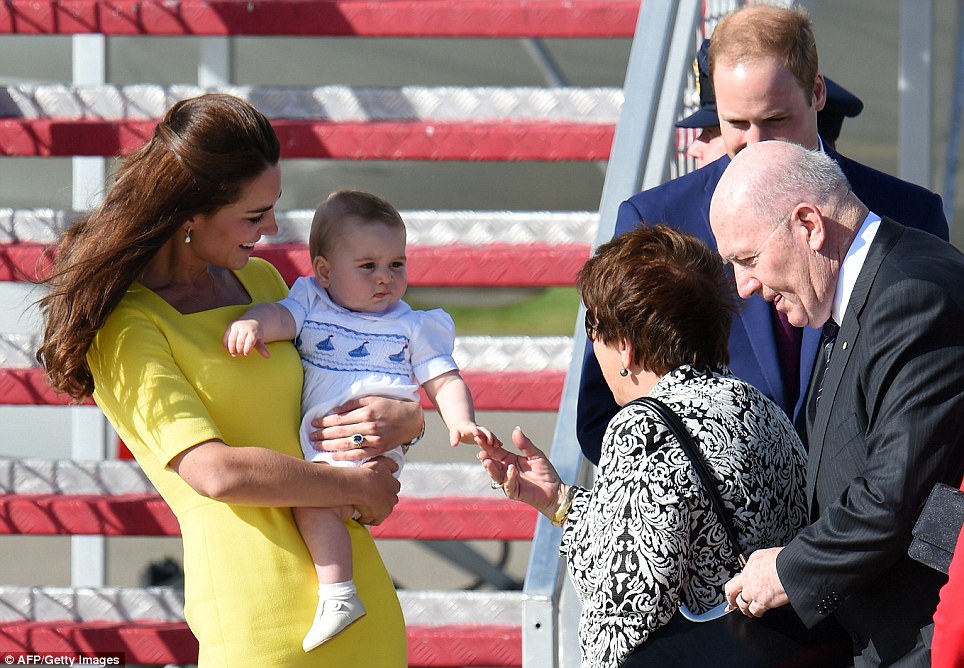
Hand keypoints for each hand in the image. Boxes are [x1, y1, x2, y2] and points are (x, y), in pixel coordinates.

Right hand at [223, 320, 269, 357]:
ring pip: (232, 339)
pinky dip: (225, 343)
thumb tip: (268, 357)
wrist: (251, 321)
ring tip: (234, 354)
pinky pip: (226, 336)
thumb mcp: (260, 340)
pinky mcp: (230, 327)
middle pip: (240, 341)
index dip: (247, 349)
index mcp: (253, 331)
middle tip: (240, 354)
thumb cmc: (256, 333)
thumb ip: (262, 348)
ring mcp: (236, 326)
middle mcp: (244, 328)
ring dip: (231, 348)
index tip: (246, 354)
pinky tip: (227, 349)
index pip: (250, 341)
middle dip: (239, 349)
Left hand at [308, 396, 423, 460]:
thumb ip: (352, 404)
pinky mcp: (378, 449)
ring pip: (346, 444)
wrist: (410, 420)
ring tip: (316, 446)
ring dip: (329, 446)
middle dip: (323, 434)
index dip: (324, 422)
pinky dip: (345, 456)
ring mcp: (373, 439)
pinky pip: (358, 454)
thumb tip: (335, 410)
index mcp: (366, 412)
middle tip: (310, 436)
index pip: (339, 418)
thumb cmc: (390, 407)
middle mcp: (368, 426)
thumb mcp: (371, 399)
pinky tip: (333, 455)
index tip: (313, 423)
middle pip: (340, 432)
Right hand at [351, 456, 400, 524]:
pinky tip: (360, 515)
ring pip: (381, 512)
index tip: (378, 489)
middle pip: (389, 502)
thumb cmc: (368, 472)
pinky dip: (367, 519)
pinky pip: (373, 521)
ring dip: (375, 511)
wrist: (360, 485)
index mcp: (394, 485)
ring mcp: (386, 509)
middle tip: (370, 499)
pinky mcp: (377, 517)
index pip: (394, 488)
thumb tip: (396, 468)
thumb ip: (390, 464)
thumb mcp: (381, 462)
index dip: (386, 488)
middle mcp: (393, 498)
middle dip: (382, 501)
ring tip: (364, 508)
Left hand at [450, 421, 500, 448]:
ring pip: (490, 435)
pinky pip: (492, 438)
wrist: (464, 426)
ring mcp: (483, 432)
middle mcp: (478, 429)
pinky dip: (496, 441)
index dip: (474, 430)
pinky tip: (501, 445)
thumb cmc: (457, 430)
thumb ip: (454, 438)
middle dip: (488, 435)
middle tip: (491, 442)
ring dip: (494, 440)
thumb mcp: (454, 433)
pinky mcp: (485, 436)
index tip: (476, 433)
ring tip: (498, 446)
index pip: (472, 428)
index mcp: (469, 427)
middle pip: (484, 431)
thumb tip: (454, 444)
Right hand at [478, 426, 563, 517]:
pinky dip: (509, 477)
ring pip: (496, 476)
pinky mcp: (515, 492)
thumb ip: (525, 444)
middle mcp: (506, 471)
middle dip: (485, 458)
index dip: (487, 445)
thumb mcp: (535, 454)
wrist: (555, 490)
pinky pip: (509, 485)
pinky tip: (510, 469)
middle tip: (480, 451)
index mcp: (509, 460)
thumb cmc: (545, 472)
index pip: (495, 452)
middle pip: (492, 464)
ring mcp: (509, 482)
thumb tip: (516, 429)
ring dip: (491, 469)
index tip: (479, 437)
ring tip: (487, 461)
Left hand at [724, 547, 788, 616]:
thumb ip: (761, 562)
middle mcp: (748, 580)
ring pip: (742, 604)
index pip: (736, 577)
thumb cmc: (784, 560)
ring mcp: (753, 592)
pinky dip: (756, 613)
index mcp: (749, 566)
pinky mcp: (762, 602)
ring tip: (746, 612)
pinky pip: (755, 611)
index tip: (733, 589)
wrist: (791, 569)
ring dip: (744, 609)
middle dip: (731, 599)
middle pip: (731, 592)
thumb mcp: (767, 554)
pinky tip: (758, 614)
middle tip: (732, 604)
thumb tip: (763, 564)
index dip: (733, 586)